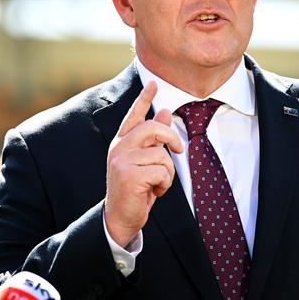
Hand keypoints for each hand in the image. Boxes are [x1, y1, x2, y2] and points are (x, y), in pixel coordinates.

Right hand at [104, 81, 183, 246]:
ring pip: (161, 154)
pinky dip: (165, 184)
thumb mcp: (145, 161)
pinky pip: (162, 171)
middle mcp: (119, 148)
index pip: (134, 115)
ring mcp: (122, 160)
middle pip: (152, 128)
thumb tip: (166, 113)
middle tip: (179, 149)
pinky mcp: (129, 175)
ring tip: (157, 184)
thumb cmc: (135, 190)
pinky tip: (155, 192)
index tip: (153, 82)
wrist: (120, 217)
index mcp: (122, 142)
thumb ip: (154, 139)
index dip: (144, 98)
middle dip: (171, 138)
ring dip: (167, 173)